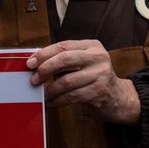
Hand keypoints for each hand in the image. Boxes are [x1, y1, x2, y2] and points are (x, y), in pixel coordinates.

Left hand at [26, 39, 140, 124]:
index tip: (30, 63)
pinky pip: (73, 96)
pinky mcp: (100, 92)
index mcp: (92, 46)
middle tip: (34, 79)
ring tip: (44, 94)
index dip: (44, 54)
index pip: (64, 46)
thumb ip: (65, 60)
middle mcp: (98, 57)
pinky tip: (53, 102)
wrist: (118, 97)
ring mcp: (101, 74)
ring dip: (51, 89)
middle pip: (65, 59)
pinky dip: (59, 100)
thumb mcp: (84, 62)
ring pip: (67, 81)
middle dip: (45, 69)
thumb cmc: (93, 78)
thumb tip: (36, 63)